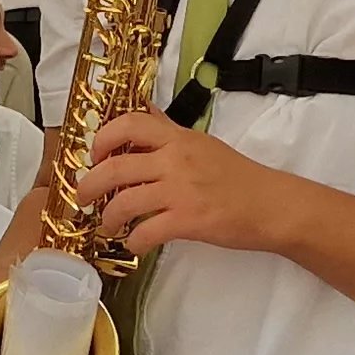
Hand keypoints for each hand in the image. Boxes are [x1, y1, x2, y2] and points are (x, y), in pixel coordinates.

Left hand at [73, 113, 301, 255]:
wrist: (271, 205)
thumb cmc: (237, 176)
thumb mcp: (201, 142)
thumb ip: (167, 130)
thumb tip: (142, 110)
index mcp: (178, 138)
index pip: (130, 123)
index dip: (103, 138)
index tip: (94, 155)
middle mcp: (175, 160)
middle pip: (115, 167)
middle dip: (89, 185)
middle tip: (83, 198)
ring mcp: (181, 191)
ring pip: (125, 202)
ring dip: (108, 217)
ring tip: (107, 225)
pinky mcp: (188, 221)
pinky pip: (146, 232)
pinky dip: (133, 241)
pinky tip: (134, 244)